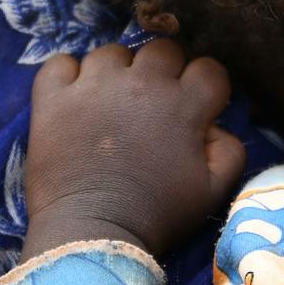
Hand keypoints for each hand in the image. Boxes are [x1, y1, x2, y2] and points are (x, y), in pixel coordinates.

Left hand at [19, 39, 247, 261]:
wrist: (92, 234)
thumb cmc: (156, 216)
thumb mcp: (212, 191)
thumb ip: (230, 150)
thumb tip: (215, 125)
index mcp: (184, 105)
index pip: (209, 69)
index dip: (205, 87)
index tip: (195, 108)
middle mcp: (141, 84)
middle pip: (162, 51)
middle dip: (163, 72)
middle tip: (152, 106)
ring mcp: (94, 86)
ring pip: (112, 53)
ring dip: (116, 73)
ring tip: (110, 104)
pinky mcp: (53, 97)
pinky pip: (60, 62)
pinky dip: (67, 75)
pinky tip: (73, 98)